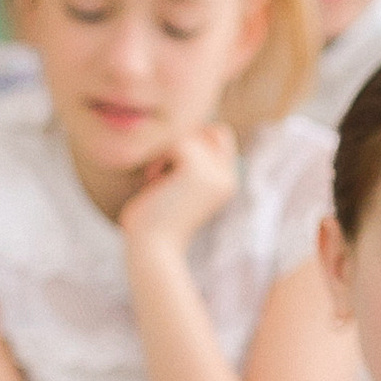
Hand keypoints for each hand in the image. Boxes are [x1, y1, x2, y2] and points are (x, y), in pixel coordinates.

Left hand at [117, 125, 239, 255]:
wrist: (153, 250)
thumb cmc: (154, 224)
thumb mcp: (174, 191)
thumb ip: (182, 165)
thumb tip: (179, 134)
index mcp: (226, 184)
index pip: (221, 139)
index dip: (196, 142)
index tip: (171, 167)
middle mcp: (228, 177)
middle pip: (215, 130)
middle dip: (187, 141)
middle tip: (165, 167)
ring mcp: (216, 173)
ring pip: (193, 135)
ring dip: (168, 151)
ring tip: (156, 177)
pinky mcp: (197, 170)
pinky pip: (176, 142)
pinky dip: (158, 158)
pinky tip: (152, 179)